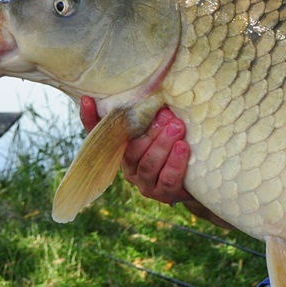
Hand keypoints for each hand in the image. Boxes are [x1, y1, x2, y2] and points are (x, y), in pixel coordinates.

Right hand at [79, 97, 193, 204]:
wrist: (198, 181)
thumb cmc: (176, 148)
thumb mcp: (164, 129)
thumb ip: (154, 116)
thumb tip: (154, 92)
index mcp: (123, 151)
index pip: (100, 135)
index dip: (90, 118)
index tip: (87, 99)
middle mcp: (129, 168)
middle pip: (132, 150)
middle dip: (150, 131)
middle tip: (166, 115)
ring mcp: (145, 183)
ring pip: (148, 164)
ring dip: (163, 144)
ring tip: (177, 128)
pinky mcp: (163, 194)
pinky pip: (167, 179)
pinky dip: (175, 162)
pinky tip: (183, 147)